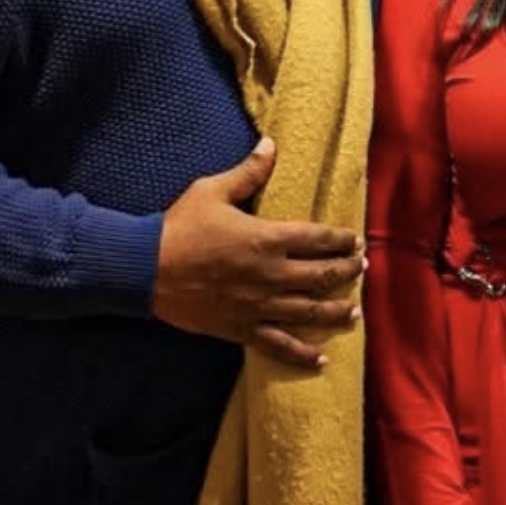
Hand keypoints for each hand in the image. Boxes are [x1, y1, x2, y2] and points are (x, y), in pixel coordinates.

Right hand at [152, 136, 363, 369]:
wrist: (143, 269)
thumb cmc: (179, 227)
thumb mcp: (213, 190)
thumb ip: (248, 172)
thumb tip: (270, 143)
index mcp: (267, 239)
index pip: (318, 239)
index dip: (342, 240)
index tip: (356, 240)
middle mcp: (270, 274)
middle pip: (322, 275)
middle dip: (347, 272)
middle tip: (361, 269)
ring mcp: (258, 305)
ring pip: (309, 312)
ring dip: (336, 312)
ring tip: (355, 313)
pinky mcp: (241, 329)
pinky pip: (279, 346)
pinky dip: (302, 355)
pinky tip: (321, 360)